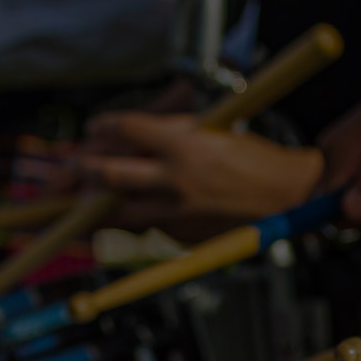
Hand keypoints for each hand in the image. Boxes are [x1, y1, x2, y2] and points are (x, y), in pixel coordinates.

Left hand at [65, 111, 323, 240]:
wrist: (287, 196)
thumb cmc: (251, 157)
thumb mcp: (210, 131)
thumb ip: (166, 136)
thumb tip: (121, 140)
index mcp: (185, 144)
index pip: (125, 128)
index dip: (102, 125)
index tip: (94, 125)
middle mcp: (176, 179)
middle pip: (108, 174)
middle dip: (81, 169)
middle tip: (73, 165)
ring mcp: (176, 211)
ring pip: (115, 212)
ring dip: (89, 205)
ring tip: (78, 198)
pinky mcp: (180, 235)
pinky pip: (142, 225)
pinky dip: (125, 218)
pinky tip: (117, 212)